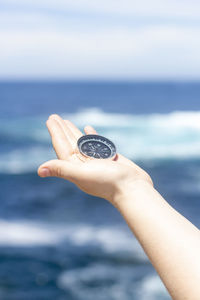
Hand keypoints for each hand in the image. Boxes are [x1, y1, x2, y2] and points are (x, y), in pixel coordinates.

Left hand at [38, 115, 152, 205]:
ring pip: (81, 143)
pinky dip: (91, 136)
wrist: (133, 189)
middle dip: (62, 130)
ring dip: (73, 132)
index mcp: (75, 168)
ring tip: (66, 121)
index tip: (50, 120)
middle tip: (54, 117)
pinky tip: (87, 128)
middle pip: (69, 143)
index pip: (62, 147)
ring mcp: (97, 161)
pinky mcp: (109, 159)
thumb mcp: (83, 174)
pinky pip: (96, 144)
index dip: (55, 133)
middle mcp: (84, 164)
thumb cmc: (109, 182)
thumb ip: (62, 169)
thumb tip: (39, 170)